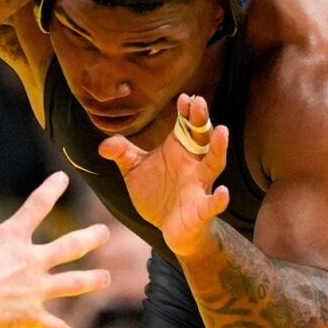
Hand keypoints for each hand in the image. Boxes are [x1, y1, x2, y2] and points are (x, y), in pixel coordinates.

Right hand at [0, 172, 110, 327]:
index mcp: (12, 239)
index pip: (35, 207)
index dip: (50, 190)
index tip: (63, 178)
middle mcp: (31, 262)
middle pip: (68, 246)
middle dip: (89, 238)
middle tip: (105, 233)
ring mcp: (35, 289)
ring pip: (70, 283)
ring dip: (90, 281)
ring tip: (106, 279)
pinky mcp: (31, 315)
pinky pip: (52, 327)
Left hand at [98, 94, 229, 258]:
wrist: (170, 229)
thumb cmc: (156, 193)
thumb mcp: (134, 170)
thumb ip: (122, 154)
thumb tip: (103, 145)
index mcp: (178, 150)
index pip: (186, 125)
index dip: (186, 112)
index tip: (184, 98)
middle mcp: (193, 164)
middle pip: (201, 137)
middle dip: (201, 120)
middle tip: (199, 102)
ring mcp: (199, 186)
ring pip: (213, 163)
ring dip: (218, 148)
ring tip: (222, 132)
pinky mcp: (201, 210)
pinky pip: (212, 204)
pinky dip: (219, 199)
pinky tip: (224, 193)